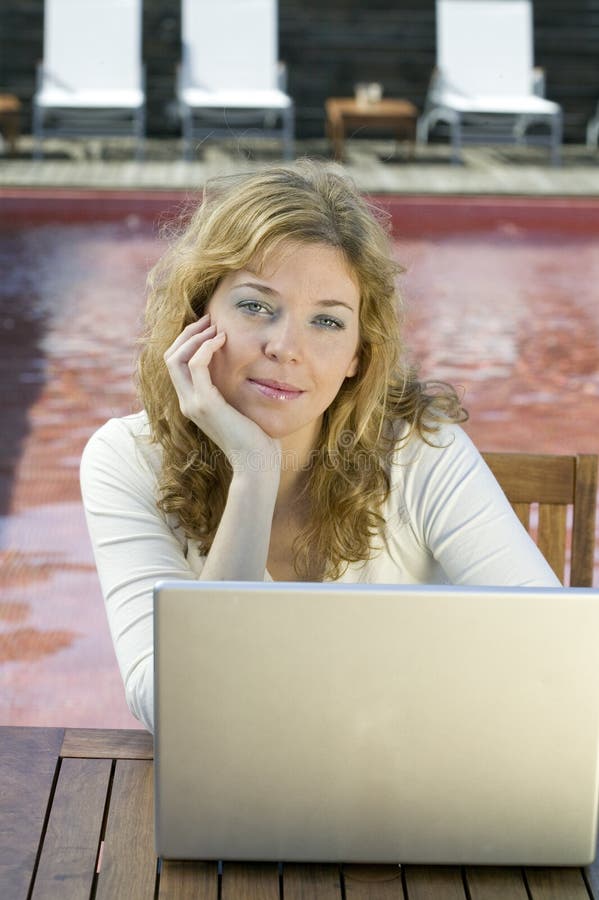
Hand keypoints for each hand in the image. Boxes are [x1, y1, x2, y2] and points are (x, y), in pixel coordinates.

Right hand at [164, 315, 280, 476]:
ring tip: (216, 326)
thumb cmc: (255, 438)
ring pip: (176, 357)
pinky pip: (197, 363)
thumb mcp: (239, 409)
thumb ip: (232, 392)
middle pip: (170, 357)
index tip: (209, 328)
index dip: (187, 342)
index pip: (175, 364)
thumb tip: (244, 371)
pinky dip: (207, 347)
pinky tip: (223, 339)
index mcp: (192, 403)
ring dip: (195, 336)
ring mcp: (193, 403)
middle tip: (210, 319)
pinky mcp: (206, 402)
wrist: (256, 462)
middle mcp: (186, 402)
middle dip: (188, 333)